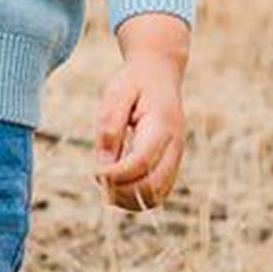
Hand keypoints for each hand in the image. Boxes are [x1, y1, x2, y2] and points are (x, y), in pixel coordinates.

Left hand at [94, 30, 187, 210]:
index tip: (96, 171)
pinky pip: (158, 193)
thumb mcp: (116, 94)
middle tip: (99, 178)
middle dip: (122, 191)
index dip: (116, 175)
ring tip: (106, 182)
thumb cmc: (134, 82)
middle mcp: (175, 145)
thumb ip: (109, 126)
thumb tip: (103, 165)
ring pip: (157, 196)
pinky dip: (136, 196)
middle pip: (153, 186)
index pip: (141, 163)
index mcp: (161, 125)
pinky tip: (117, 182)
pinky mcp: (171, 164)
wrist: (159, 73)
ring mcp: (176, 157)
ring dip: (129, 198)